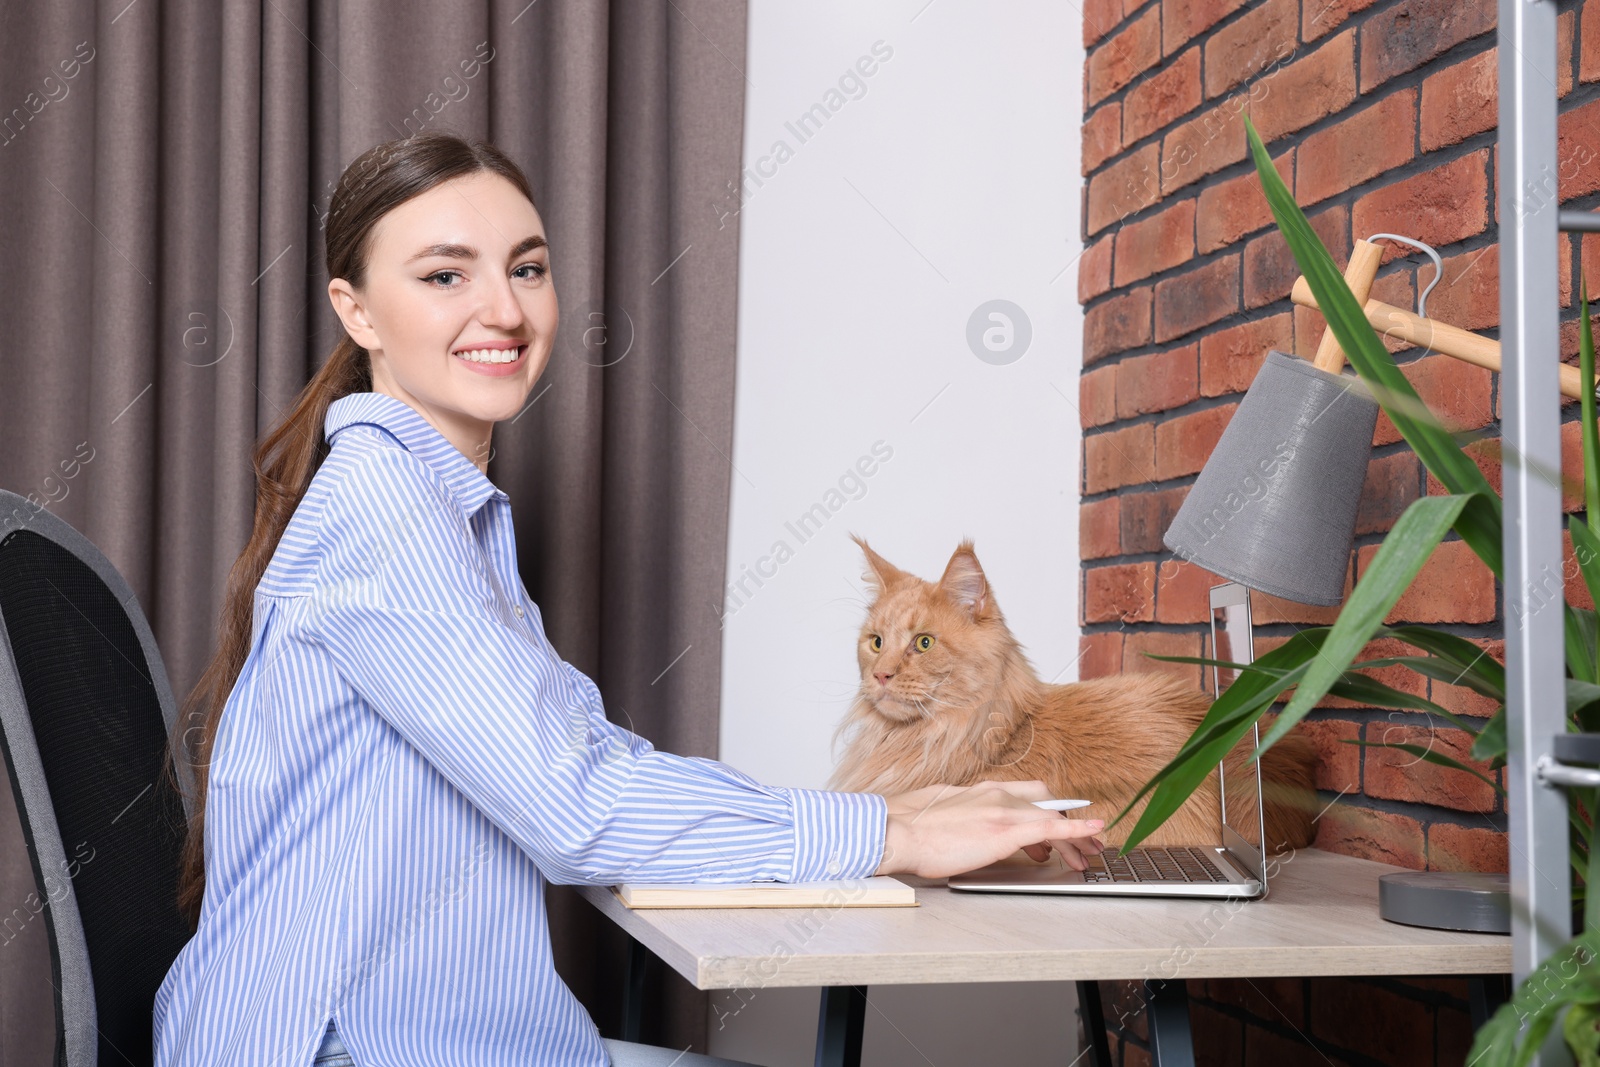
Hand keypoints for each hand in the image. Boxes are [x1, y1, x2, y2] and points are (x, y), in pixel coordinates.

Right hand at [872, 779, 1105, 878]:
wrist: (896, 832)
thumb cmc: (908, 830)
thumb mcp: (940, 816)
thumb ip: (961, 819)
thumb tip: (967, 832)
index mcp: (978, 791)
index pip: (1023, 795)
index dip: (1044, 810)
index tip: (1052, 830)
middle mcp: (994, 794)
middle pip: (1044, 803)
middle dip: (1066, 822)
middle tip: (1079, 844)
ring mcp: (1002, 809)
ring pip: (1052, 816)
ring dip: (1073, 835)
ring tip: (1085, 855)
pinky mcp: (1006, 829)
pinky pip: (1052, 828)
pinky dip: (1077, 830)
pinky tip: (1093, 834)